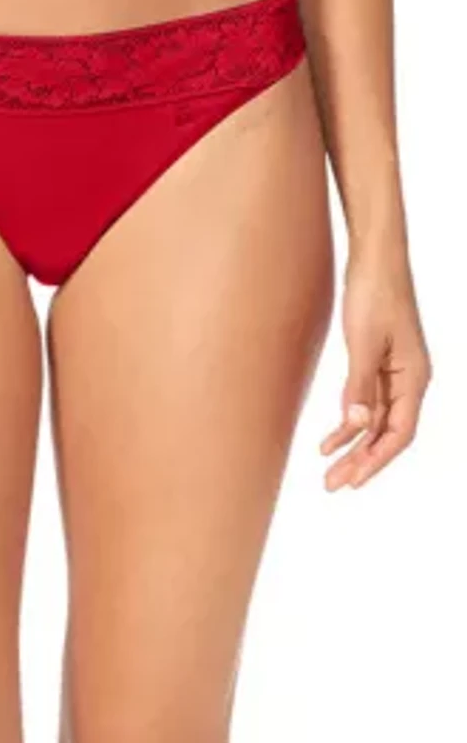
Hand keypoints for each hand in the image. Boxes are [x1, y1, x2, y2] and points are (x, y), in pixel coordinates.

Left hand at [321, 249, 430, 490]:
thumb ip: (360, 385)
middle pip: (386, 433)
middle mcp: (408, 380)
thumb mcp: (363, 341)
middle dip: (360, 462)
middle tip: (332, 485)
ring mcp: (393, 373)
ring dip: (352, 448)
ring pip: (374, 423)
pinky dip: (347, 423)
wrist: (374, 257)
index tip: (353, 480)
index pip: (400, 432)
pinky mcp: (376, 364)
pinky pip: (365, 404)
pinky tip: (328, 441)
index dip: (377, 459)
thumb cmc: (374, 292)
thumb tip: (358, 425)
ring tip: (327, 472)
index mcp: (414, 377)